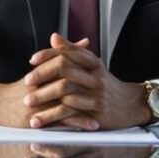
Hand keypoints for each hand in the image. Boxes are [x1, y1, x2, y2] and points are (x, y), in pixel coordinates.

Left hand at [24, 35, 149, 130]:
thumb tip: (54, 37)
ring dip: (44, 98)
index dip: (48, 55)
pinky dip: (54, 117)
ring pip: (66, 93)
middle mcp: (95, 77)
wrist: (132, 105)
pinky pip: (72, 114)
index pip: (67, 53)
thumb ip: (72, 51)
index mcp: (93, 62)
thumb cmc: (107, 85)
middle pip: (65, 70)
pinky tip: (41, 120)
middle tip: (26, 82)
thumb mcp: (92, 65)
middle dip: (42, 76)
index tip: (32, 61)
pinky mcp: (96, 113)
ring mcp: (96, 95)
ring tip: (28, 104)